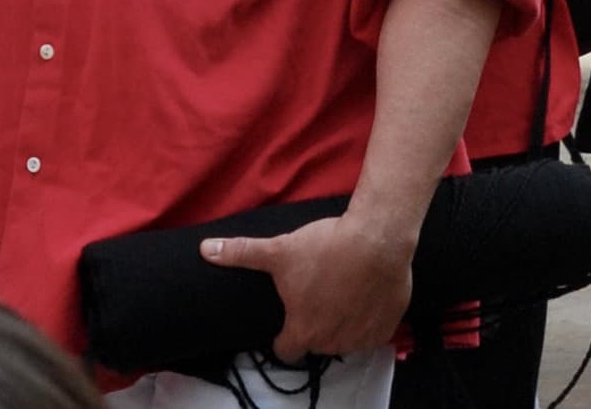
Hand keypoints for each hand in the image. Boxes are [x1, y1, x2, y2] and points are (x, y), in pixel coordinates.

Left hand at [202, 208, 415, 359]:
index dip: (284, 337)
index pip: (286, 351)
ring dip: (340, 324)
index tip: (288, 318)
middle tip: (316, 294)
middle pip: (316, 343)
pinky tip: (363, 295)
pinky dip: (366, 320)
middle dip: (314, 325)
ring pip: (344, 339)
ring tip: (340, 292)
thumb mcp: (279, 250)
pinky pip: (371, 333)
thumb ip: (241, 253)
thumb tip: (205, 249)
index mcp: (303, 330)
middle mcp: (331, 343)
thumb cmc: (325, 248)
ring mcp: (361, 338)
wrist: (377, 239)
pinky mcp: (386, 329)